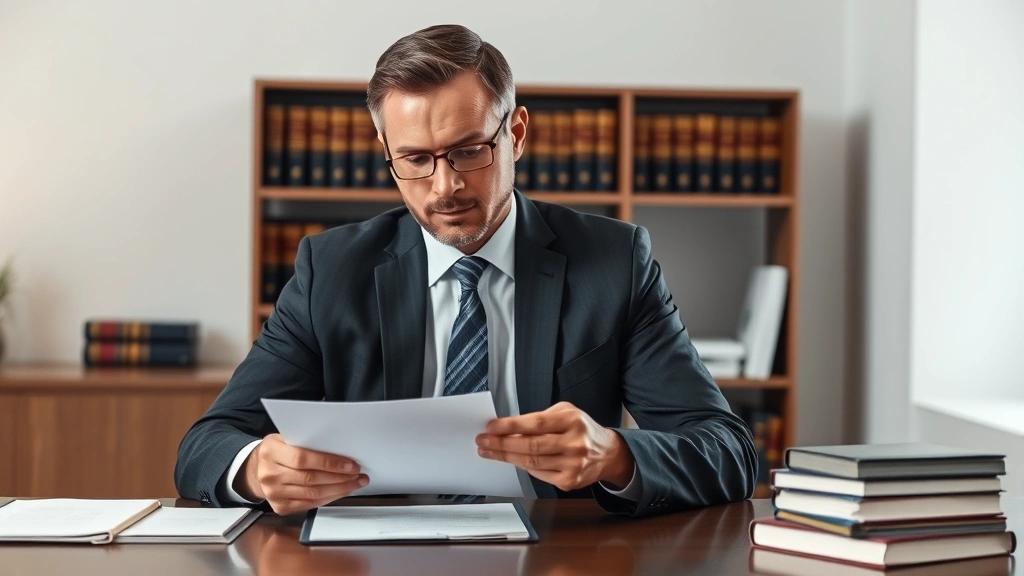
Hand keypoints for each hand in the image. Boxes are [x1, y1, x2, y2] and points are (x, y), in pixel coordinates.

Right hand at [236, 433, 368, 514]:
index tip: (351, 465)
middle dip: (340, 478)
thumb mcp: (286, 437)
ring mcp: (273, 493)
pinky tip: (340, 492)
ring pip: (312, 494)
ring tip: (355, 483)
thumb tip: (340, 445)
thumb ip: (307, 440)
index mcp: (270, 451)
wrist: (257, 469)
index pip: (303, 459)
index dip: (330, 463)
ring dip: (339, 490)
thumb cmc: (278, 450)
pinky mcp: (279, 507)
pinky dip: (328, 498)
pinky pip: (309, 504)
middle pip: (311, 479)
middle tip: (358, 475)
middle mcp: (269, 474)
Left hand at [475, 402, 635, 491]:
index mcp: (572, 420)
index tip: (491, 427)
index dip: (510, 426)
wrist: (607, 453)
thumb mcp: (566, 413)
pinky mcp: (569, 481)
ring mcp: (573, 465)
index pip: (535, 423)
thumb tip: (509, 427)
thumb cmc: (581, 430)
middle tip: (483, 440)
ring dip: (506, 456)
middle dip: (502, 443)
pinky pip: (538, 474)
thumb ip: (540, 419)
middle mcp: (574, 443)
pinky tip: (512, 459)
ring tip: (489, 451)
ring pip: (531, 463)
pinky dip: (523, 466)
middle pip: (531, 446)